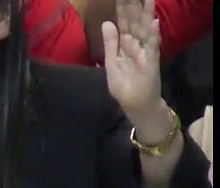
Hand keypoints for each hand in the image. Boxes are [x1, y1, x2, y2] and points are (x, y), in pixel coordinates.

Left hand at [100, 0, 162, 122]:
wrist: (136, 105)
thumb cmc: (124, 86)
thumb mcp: (111, 63)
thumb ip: (110, 44)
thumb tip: (107, 22)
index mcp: (125, 45)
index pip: (124, 23)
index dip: (123, 9)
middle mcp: (137, 45)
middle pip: (135, 23)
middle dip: (134, 7)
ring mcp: (146, 52)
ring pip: (145, 30)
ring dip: (147, 14)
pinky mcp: (151, 63)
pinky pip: (152, 47)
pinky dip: (153, 35)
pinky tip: (154, 23)